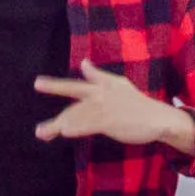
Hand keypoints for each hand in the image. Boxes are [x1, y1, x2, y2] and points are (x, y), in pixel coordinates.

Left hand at [36, 63, 191, 150]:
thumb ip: (98, 75)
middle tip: (36, 115)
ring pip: (77, 116)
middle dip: (52, 103)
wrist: (158, 118)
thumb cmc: (136, 103)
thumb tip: (83, 63)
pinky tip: (65, 132)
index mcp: (101, 87)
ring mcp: (105, 108)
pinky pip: (90, 125)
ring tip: (42, 132)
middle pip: (72, 101)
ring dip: (58, 125)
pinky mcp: (111, 121)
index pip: (75, 86)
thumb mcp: (118, 84)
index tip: (37, 83)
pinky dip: (77, 127)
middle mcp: (101, 95)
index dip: (56, 85)